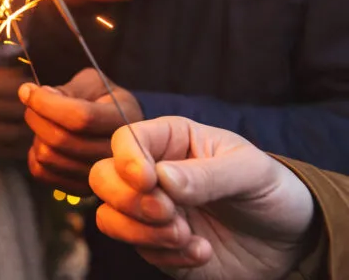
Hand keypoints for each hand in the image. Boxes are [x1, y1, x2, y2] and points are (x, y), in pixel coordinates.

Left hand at [19, 68, 142, 194]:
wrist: (118, 130)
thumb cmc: (103, 101)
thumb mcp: (95, 83)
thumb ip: (71, 89)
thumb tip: (41, 95)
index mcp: (124, 119)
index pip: (80, 117)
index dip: (46, 103)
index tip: (27, 90)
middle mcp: (117, 154)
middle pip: (61, 139)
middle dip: (36, 116)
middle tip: (32, 104)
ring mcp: (100, 176)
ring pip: (48, 157)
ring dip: (37, 135)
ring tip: (44, 122)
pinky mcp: (80, 188)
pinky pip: (42, 173)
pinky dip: (34, 154)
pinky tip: (43, 141)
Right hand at [90, 117, 316, 279]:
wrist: (292, 239)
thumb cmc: (271, 189)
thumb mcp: (250, 171)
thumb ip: (207, 174)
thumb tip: (162, 178)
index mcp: (170, 140)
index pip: (126, 139)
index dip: (127, 158)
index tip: (147, 180)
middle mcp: (151, 173)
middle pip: (103, 177)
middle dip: (128, 199)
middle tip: (168, 212)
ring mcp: (151, 211)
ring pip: (109, 217)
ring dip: (142, 231)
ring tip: (186, 235)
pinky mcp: (157, 246)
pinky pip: (139, 250)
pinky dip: (167, 255)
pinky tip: (202, 251)